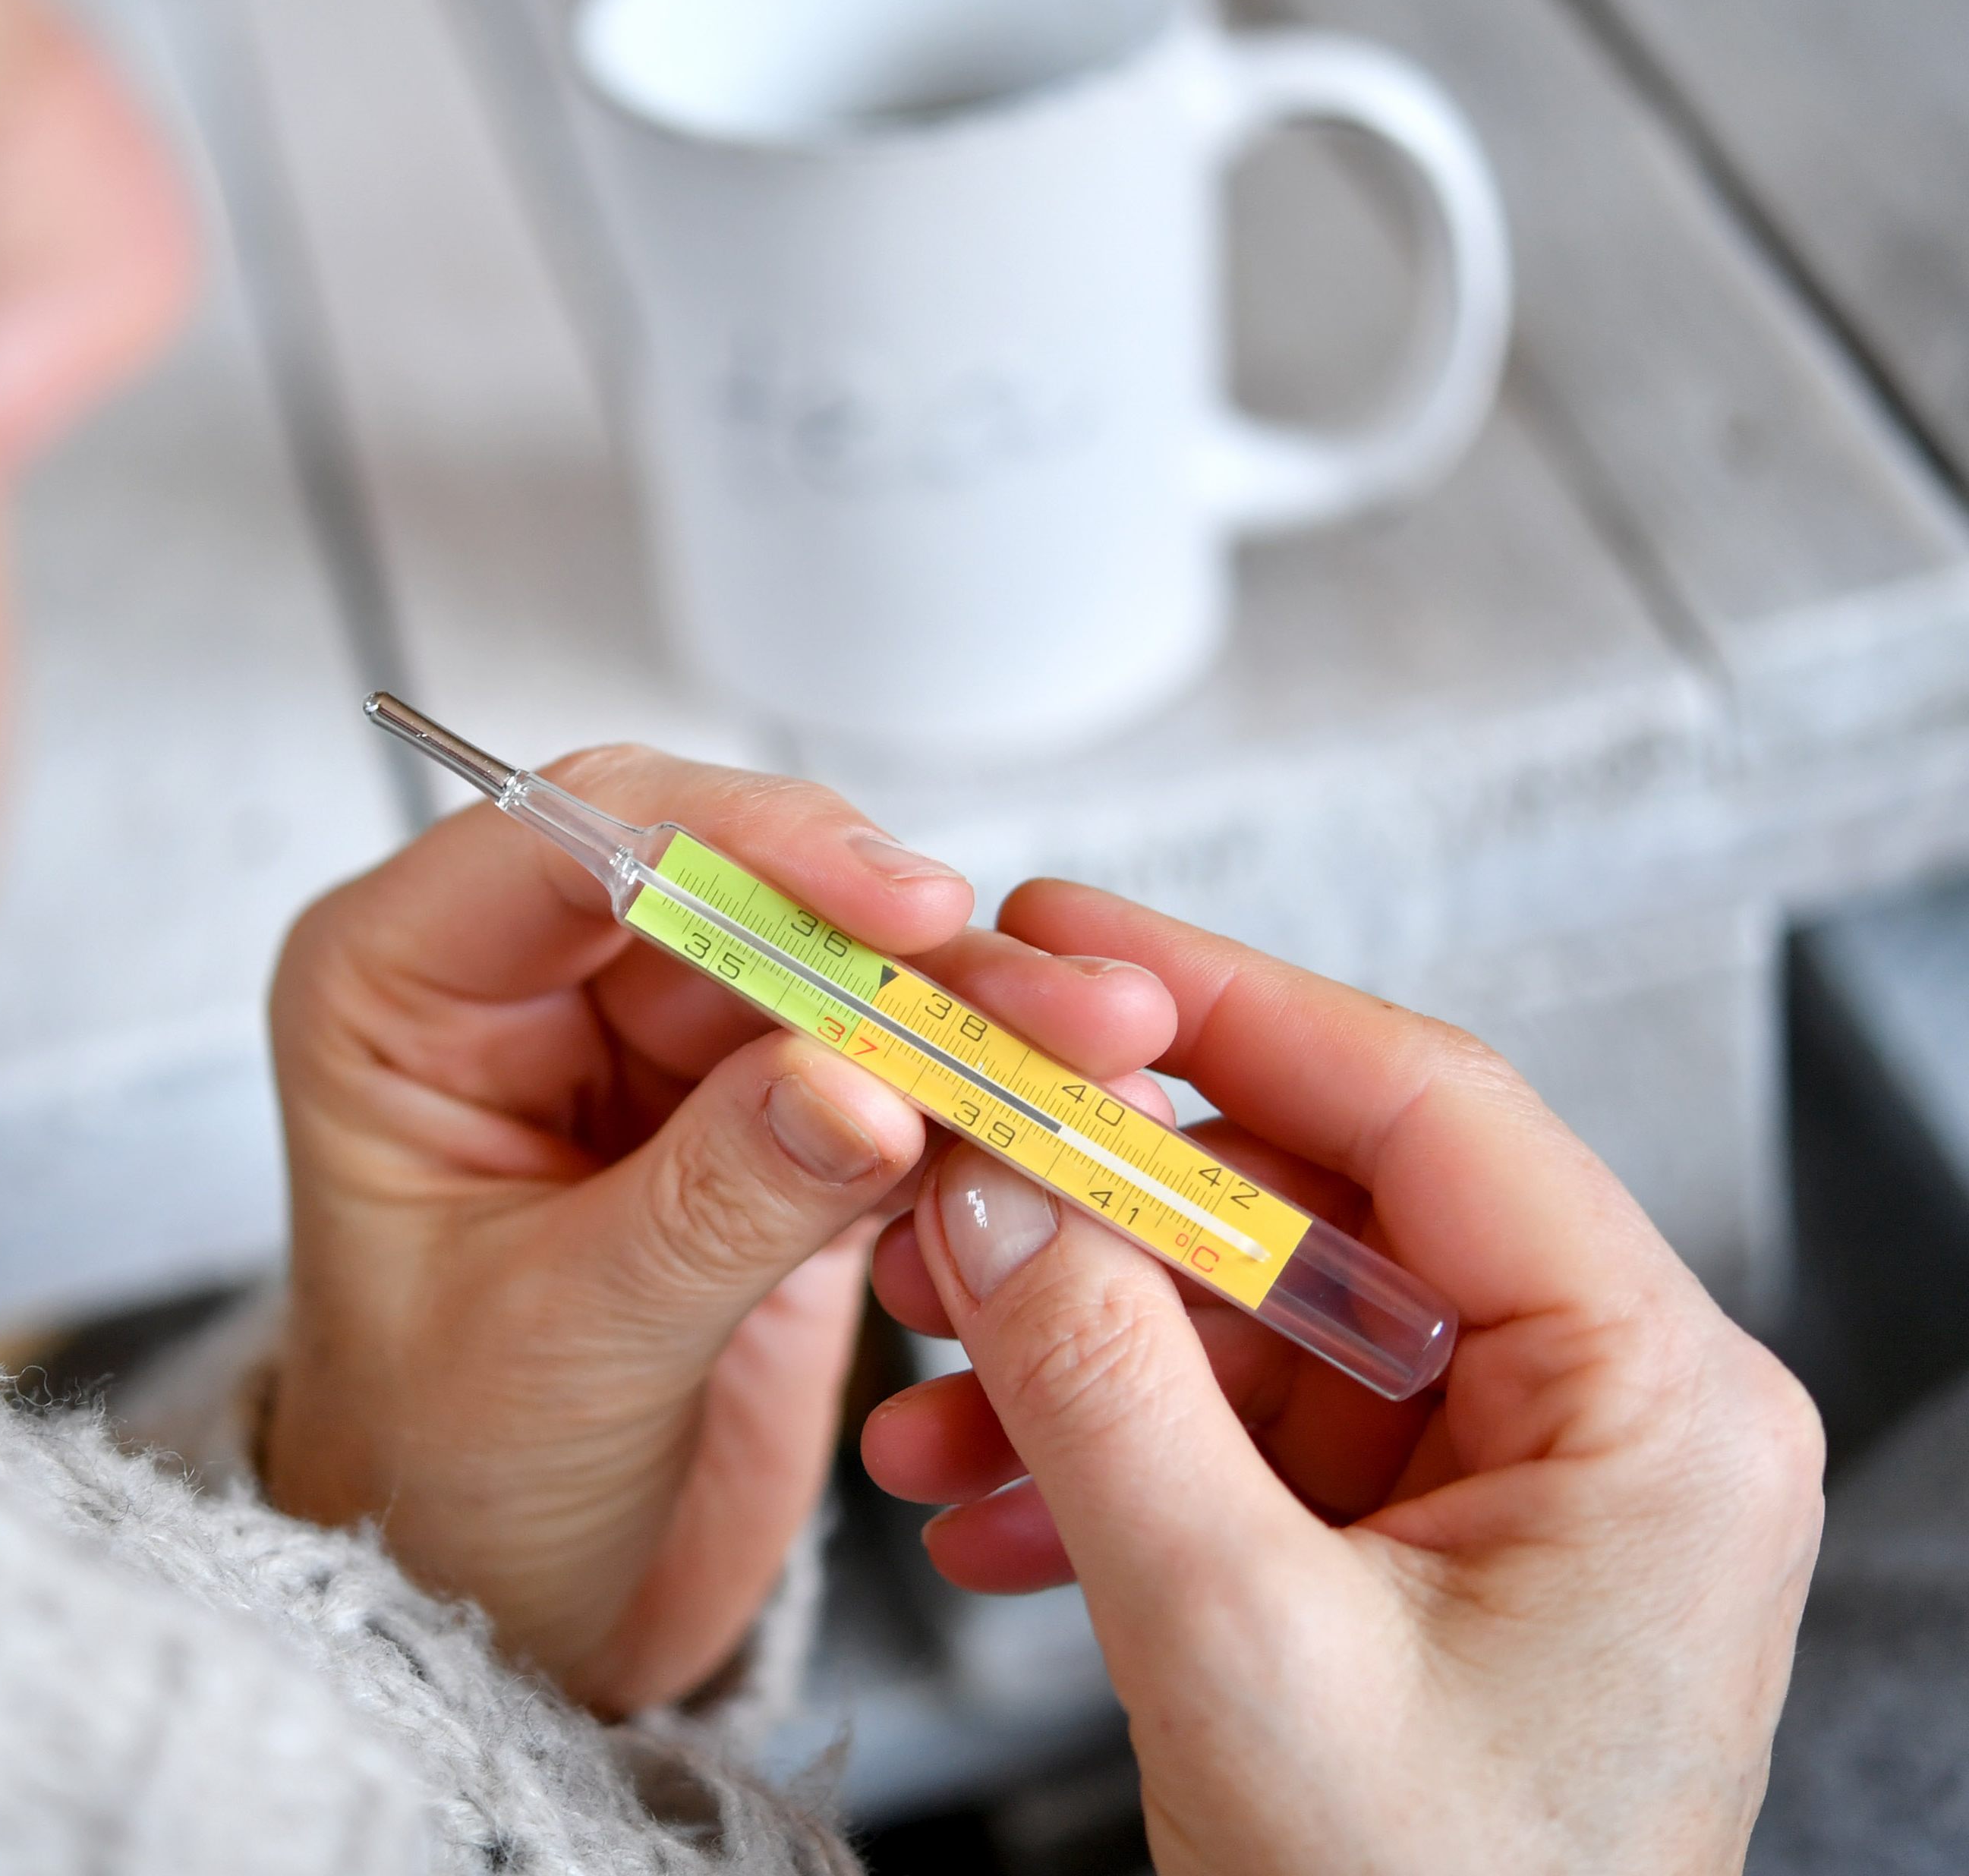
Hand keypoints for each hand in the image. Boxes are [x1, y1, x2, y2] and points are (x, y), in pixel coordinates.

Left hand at [263, 749, 1176, 1713]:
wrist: (489, 1624)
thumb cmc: (441, 1482)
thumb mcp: (561, 1344)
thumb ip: (711, 1202)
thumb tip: (863, 1085)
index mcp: (401, 991)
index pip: (578, 839)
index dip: (746, 845)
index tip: (897, 905)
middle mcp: (532, 991)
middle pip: (739, 890)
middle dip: (904, 939)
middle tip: (1059, 1000)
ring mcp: (654, 1055)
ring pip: (837, 973)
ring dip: (974, 1013)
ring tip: (1107, 1049)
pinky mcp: (764, 1128)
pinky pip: (890, 1076)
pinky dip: (980, 1105)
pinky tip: (1075, 1124)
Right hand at [861, 882, 1823, 1874]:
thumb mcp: (1237, 1642)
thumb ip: (1100, 1385)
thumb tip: (988, 1181)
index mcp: (1655, 1404)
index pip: (1427, 1108)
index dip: (1224, 1002)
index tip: (1063, 937)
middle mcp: (1604, 1419)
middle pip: (1322, 1208)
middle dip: (1106, 1207)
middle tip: (941, 1174)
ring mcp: (1510, 1492)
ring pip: (1260, 1326)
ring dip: (1077, 1346)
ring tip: (925, 1381)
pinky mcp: (1421, 1560)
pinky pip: (1249, 1438)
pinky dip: (1109, 1451)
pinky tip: (986, 1494)